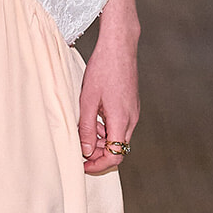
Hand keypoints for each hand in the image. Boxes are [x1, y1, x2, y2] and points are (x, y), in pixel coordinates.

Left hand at [78, 14, 138, 174]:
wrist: (119, 47)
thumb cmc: (103, 69)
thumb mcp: (88, 101)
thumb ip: (87, 128)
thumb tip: (85, 151)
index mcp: (121, 120)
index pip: (115, 156)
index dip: (98, 165)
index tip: (82, 165)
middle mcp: (131, 119)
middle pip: (117, 150)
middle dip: (98, 154)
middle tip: (79, 150)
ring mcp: (133, 112)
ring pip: (118, 138)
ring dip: (101, 141)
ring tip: (83, 133)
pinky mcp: (131, 106)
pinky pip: (120, 126)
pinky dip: (106, 130)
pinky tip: (93, 120)